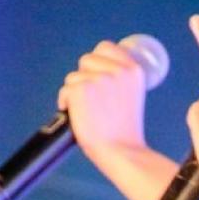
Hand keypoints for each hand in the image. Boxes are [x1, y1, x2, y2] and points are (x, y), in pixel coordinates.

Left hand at [56, 41, 148, 163]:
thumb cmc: (123, 132)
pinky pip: (65, 90)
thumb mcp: (130, 97)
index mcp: (133, 70)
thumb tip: (95, 68)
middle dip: (85, 77)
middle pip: (86, 59)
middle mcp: (118, 70)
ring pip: (73, 77)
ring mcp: (99, 78)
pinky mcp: (81, 89)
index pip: (105, 47)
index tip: (98, 76)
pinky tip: (78, 117)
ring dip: (75, 93)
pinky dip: (66, 103)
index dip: (97, 61)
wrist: (121, 152)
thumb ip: (118, 79)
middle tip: (95, 102)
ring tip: (89, 113)